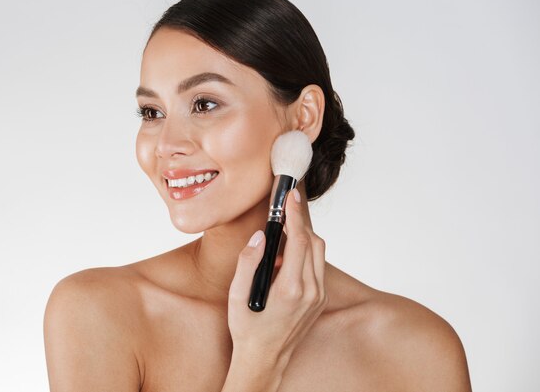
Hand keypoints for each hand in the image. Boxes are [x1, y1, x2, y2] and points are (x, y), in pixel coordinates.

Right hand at [227, 185, 327, 368]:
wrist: (264, 359)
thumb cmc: (248, 329)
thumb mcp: (237, 296)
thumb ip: (249, 262)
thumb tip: (261, 236)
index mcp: (291, 289)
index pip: (300, 240)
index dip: (295, 214)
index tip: (290, 196)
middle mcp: (311, 292)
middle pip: (314, 242)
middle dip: (300, 221)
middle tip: (285, 208)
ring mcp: (319, 297)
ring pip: (318, 253)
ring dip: (303, 238)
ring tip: (281, 236)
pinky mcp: (320, 300)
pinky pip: (317, 266)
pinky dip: (305, 254)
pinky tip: (285, 259)